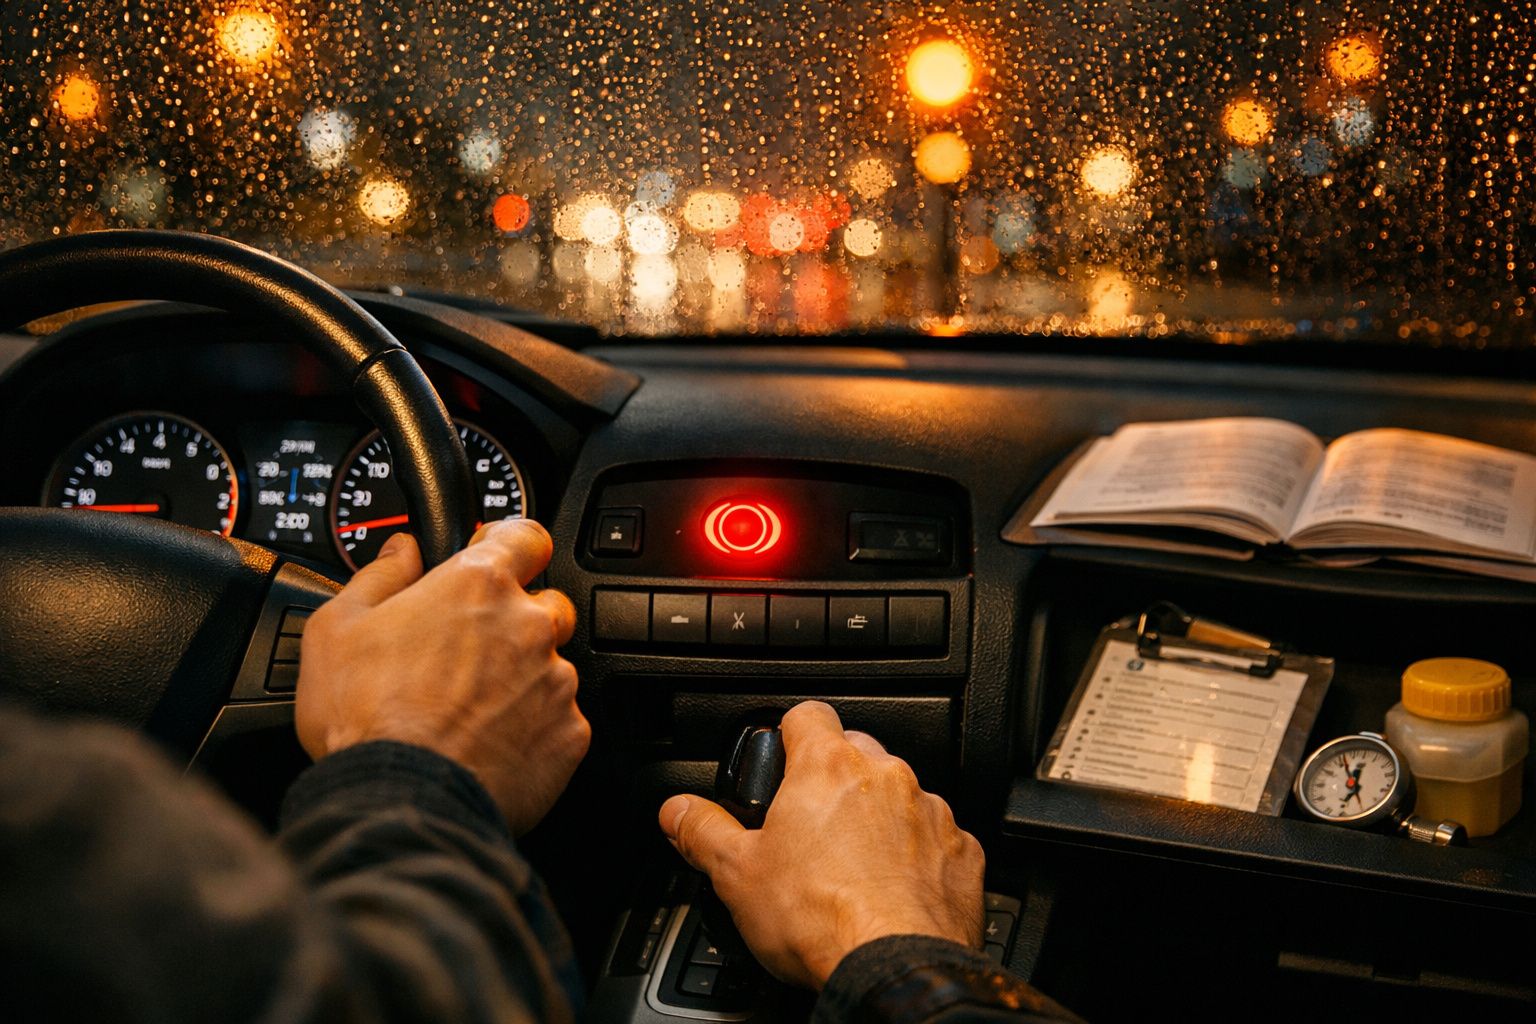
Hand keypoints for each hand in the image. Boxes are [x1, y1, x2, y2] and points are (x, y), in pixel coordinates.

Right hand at [295, 520, 587, 833]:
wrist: (400, 799)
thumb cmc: (365, 716)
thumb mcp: (337, 627)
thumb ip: (378, 575)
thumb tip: (401, 550)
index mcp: (477, 585)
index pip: (526, 536)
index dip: (513, 545)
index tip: (499, 556)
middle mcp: (528, 625)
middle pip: (544, 604)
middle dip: (516, 620)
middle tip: (469, 654)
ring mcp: (555, 680)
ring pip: (552, 666)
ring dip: (522, 680)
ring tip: (470, 712)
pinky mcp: (569, 733)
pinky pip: (560, 720)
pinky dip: (533, 729)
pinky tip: (491, 745)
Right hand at [658, 701, 983, 988]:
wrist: (894, 965)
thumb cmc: (819, 919)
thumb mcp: (736, 874)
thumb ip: (702, 831)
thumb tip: (677, 812)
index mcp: (828, 768)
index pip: (808, 714)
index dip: (790, 734)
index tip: (782, 758)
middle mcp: (886, 776)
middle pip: (856, 754)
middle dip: (834, 782)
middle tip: (810, 828)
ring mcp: (929, 811)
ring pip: (899, 795)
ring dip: (878, 819)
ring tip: (852, 867)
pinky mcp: (962, 851)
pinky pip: (936, 838)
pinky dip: (916, 856)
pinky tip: (893, 890)